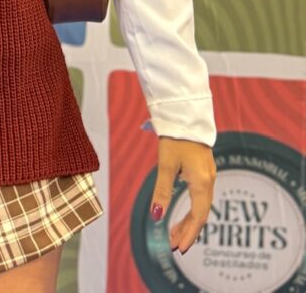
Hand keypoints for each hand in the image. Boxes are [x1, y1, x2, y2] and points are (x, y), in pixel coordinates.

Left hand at [150, 137, 215, 253]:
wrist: (186, 116)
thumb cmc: (175, 138)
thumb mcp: (165, 164)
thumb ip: (162, 191)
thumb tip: (156, 216)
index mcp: (201, 182)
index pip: (198, 216)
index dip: (189, 234)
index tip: (179, 249)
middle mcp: (208, 181)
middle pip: (201, 214)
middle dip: (188, 231)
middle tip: (174, 245)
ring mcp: (208, 175)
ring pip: (201, 206)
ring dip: (189, 221)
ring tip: (174, 233)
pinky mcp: (204, 170)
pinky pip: (201, 196)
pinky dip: (192, 209)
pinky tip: (182, 213)